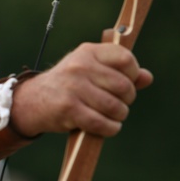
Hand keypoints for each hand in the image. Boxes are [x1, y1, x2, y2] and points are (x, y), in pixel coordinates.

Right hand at [10, 43, 152, 137]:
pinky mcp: (68, 108)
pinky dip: (110, 129)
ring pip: (115, 107)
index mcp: (88, 52)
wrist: (32, 101)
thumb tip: (147, 78)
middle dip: (127, 100)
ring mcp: (73, 87)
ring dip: (119, 116)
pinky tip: (106, 127)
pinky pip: (102, 123)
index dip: (133, 74)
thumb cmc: (68, 85)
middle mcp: (80, 66)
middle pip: (124, 86)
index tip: (126, 83)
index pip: (125, 59)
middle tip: (118, 104)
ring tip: (112, 117)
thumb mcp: (90, 71)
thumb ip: (119, 72)